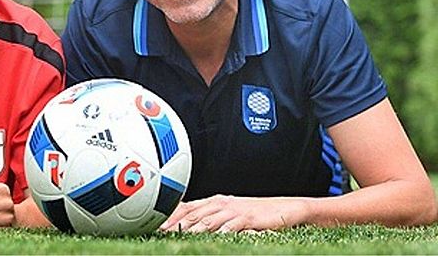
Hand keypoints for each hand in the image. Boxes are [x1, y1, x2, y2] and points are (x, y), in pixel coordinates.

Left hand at [160, 194, 305, 232]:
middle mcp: (220, 203)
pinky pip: (230, 226)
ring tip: (178, 236)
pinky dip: (219, 232)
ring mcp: (233, 210)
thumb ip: (209, 217)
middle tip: (160, 232)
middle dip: (175, 223)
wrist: (286, 209)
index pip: (186, 207)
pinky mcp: (246, 218)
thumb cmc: (255, 213)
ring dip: (191, 229)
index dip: (169, 216)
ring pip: (207, 220)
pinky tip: (210, 238)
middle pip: (192, 213)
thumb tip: (187, 226)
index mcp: (213, 202)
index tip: (154, 225)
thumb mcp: (229, 213)